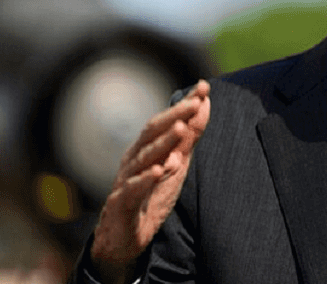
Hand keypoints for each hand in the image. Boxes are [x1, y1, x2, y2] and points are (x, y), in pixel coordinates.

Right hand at [90, 80, 210, 282]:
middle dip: (175, 116)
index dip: (183, 104)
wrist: (123, 240)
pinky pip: (132, 190)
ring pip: (144, 158)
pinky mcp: (122, 204)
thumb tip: (204, 103)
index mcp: (146, 148)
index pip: (166, 121)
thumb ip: (189, 136)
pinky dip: (145, 180)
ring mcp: (126, 180)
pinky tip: (159, 171)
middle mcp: (134, 159)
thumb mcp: (175, 164)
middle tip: (195, 102)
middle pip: (152, 133)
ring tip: (181, 128)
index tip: (204, 86)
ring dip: (163, 143)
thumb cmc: (150, 196)